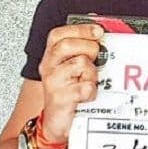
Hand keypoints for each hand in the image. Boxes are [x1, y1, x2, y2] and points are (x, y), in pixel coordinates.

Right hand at [38, 23, 103, 141]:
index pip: (58, 35)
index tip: (98, 31)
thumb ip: (83, 48)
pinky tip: (88, 95)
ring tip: (89, 81)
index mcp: (51, 57)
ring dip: (91, 73)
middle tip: (95, 58)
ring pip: (80, 64)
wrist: (56, 123)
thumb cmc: (67, 92)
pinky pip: (85, 86)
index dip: (79, 29)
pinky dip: (91, 90)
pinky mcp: (60, 98)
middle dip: (88, 48)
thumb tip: (97, 25)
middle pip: (66, 45)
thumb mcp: (73, 68)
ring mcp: (53, 83)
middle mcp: (49, 67)